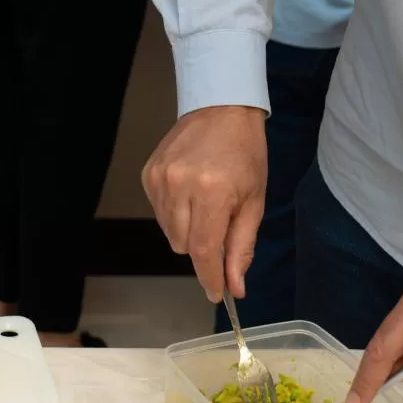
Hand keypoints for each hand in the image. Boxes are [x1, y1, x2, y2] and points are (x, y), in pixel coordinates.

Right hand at [141, 106, 267, 301]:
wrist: (220, 108)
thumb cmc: (245, 153)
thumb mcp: (254, 201)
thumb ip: (242, 247)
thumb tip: (235, 287)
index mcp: (212, 192)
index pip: (203, 250)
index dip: (209, 278)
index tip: (216, 294)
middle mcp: (180, 185)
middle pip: (183, 246)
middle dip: (202, 250)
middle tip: (220, 228)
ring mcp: (160, 179)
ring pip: (169, 233)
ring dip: (187, 232)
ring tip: (205, 206)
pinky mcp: (148, 175)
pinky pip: (159, 214)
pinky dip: (175, 214)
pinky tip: (189, 194)